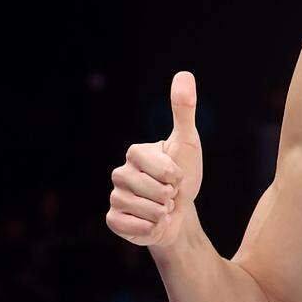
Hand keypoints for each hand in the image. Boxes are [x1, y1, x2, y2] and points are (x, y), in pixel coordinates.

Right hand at [106, 71, 203, 246]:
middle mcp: (120, 172)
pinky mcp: (113, 219)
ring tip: (163, 208)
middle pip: (150, 188)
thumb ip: (183, 110)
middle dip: (170, 195)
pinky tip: (152, 222)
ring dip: (161, 212)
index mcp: (135, 153)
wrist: (181, 212)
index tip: (178, 176)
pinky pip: (130, 225)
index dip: (174, 174)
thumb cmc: (184, 175)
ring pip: (142, 207)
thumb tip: (184, 74)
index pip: (157, 165)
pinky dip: (148, 227)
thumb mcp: (188, 142)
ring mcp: (115, 196)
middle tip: (170, 195)